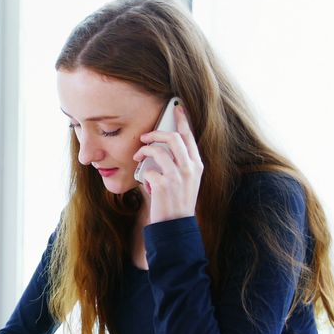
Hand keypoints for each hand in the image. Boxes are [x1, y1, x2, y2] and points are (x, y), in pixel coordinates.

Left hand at [133, 105, 202, 223]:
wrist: (176, 225)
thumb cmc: (177, 202)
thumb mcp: (186, 180)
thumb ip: (179, 163)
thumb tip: (160, 145)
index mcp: (196, 165)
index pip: (189, 136)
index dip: (182, 120)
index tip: (176, 107)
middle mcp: (189, 168)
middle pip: (172, 138)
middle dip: (155, 134)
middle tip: (144, 138)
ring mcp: (177, 176)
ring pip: (157, 150)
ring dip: (143, 150)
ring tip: (137, 156)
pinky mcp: (163, 185)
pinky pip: (147, 169)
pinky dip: (143, 172)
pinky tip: (145, 181)